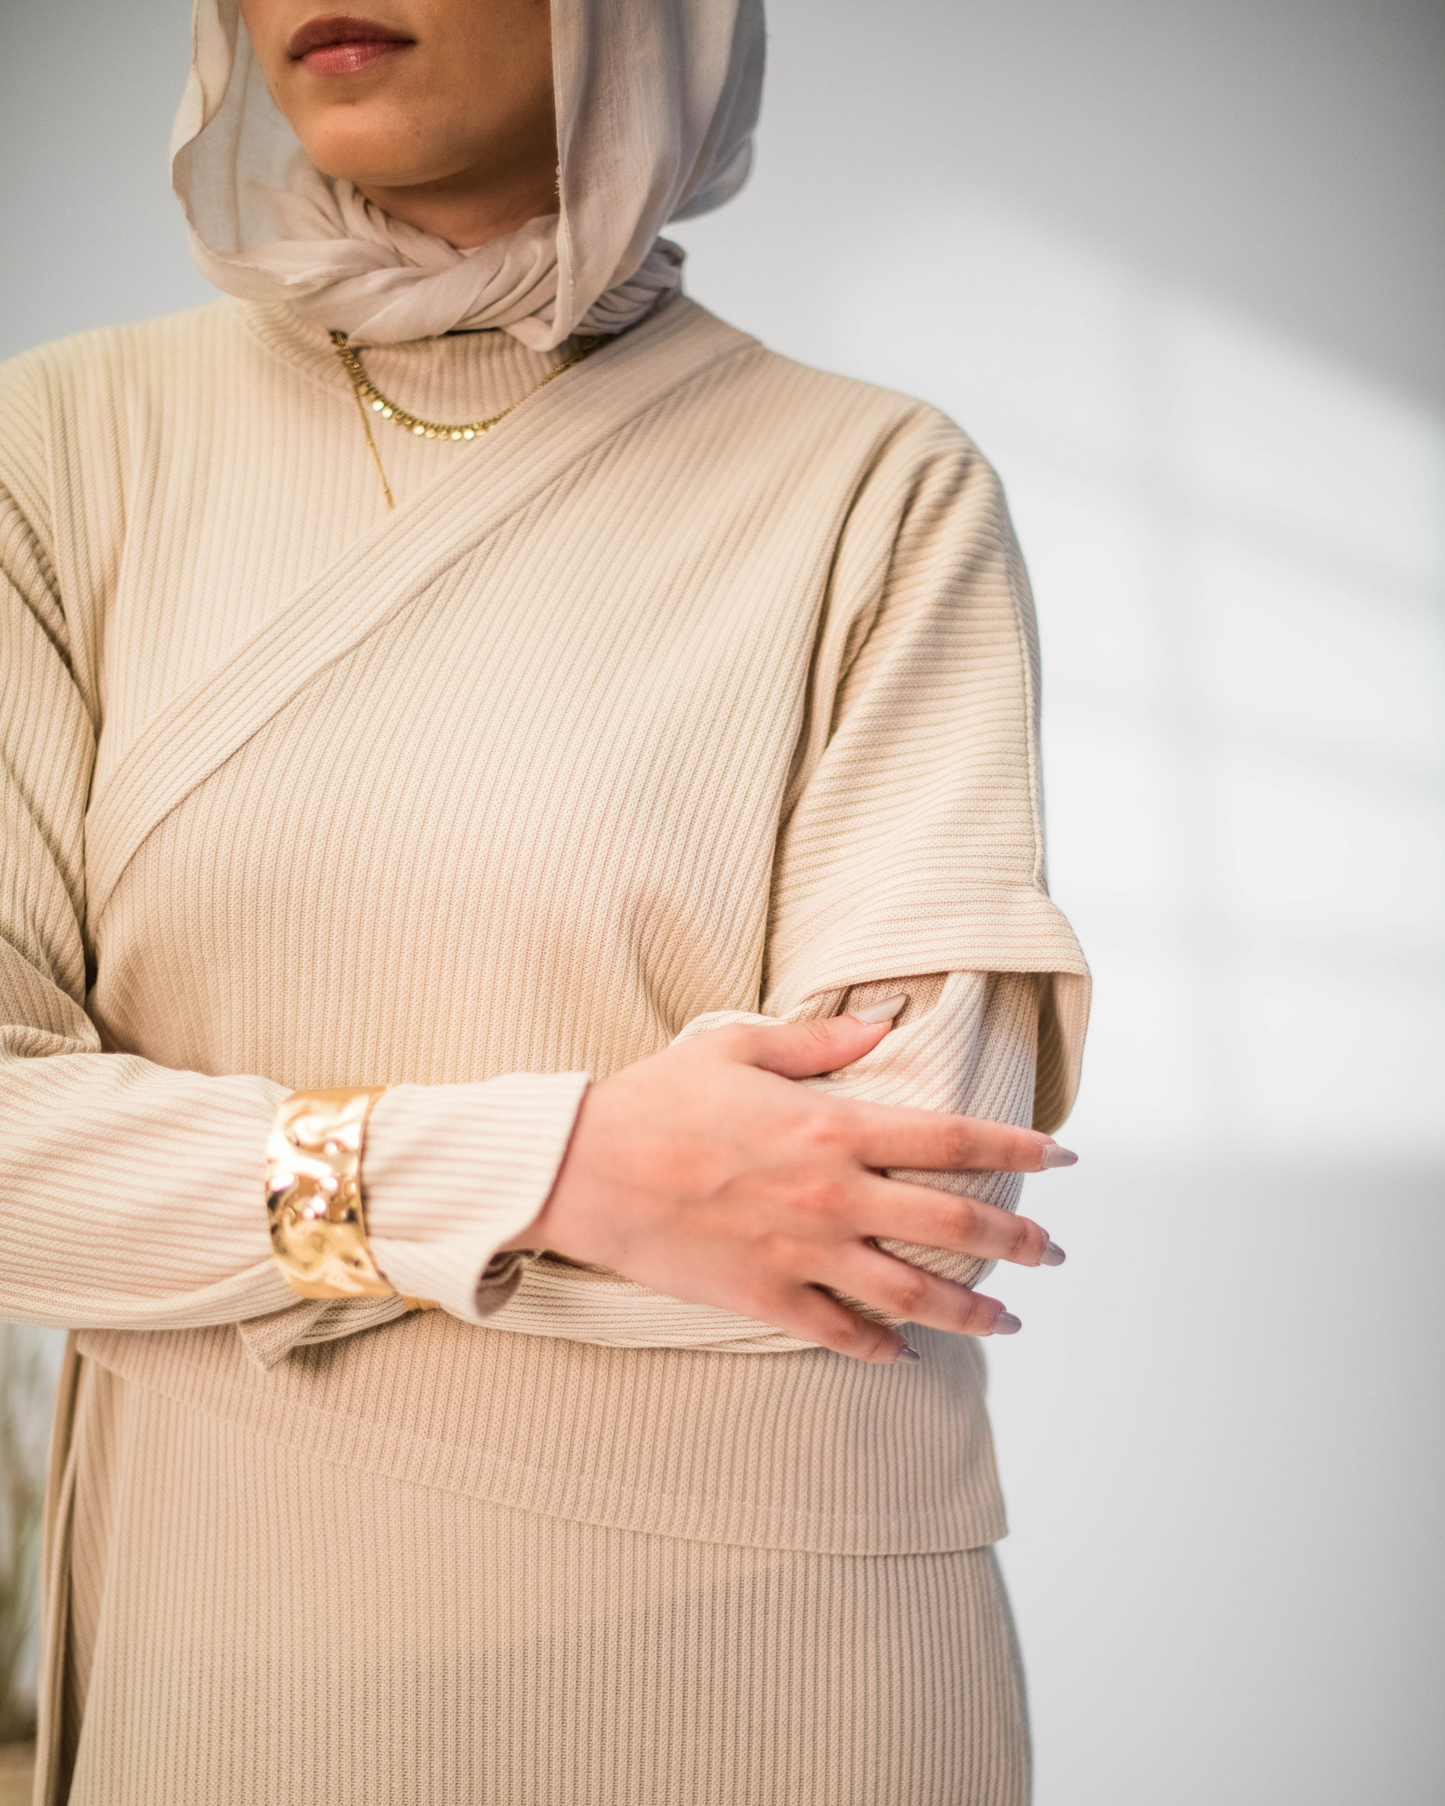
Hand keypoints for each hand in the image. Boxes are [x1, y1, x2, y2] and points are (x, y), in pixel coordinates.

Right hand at [503, 1009, 1074, 1362]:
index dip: (1019, 1147)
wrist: (580, 1168)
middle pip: (954, 1224)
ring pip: (914, 1295)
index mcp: (834, 1126)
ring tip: (1009, 1321)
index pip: (954, 1137)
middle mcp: (834, 1196)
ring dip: (973, 1311)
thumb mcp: (740, 1047)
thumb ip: (824, 1040)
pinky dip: (883, 1349)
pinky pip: (842, 1335)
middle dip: (1019, 1241)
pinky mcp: (766, 1299)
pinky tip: (908, 1355)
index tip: (1063, 1156)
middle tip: (1054, 1253)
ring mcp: (803, 1255)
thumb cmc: (656, 1100)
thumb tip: (887, 1020)